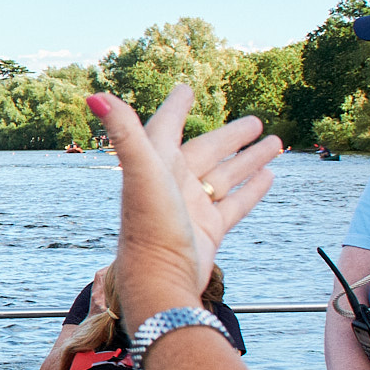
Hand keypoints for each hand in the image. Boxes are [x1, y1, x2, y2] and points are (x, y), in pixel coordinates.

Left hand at [91, 86, 281, 329]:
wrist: (161, 281)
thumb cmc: (149, 226)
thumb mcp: (141, 173)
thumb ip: (124, 132)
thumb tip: (94, 95)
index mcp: (154, 166)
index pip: (165, 128)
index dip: (175, 108)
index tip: (186, 88)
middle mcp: (172, 185)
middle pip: (205, 151)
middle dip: (230, 136)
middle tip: (256, 120)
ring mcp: (191, 208)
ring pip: (225, 175)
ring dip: (248, 159)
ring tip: (275, 142)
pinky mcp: (208, 230)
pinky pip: (234, 204)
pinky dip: (251, 189)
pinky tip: (269, 176)